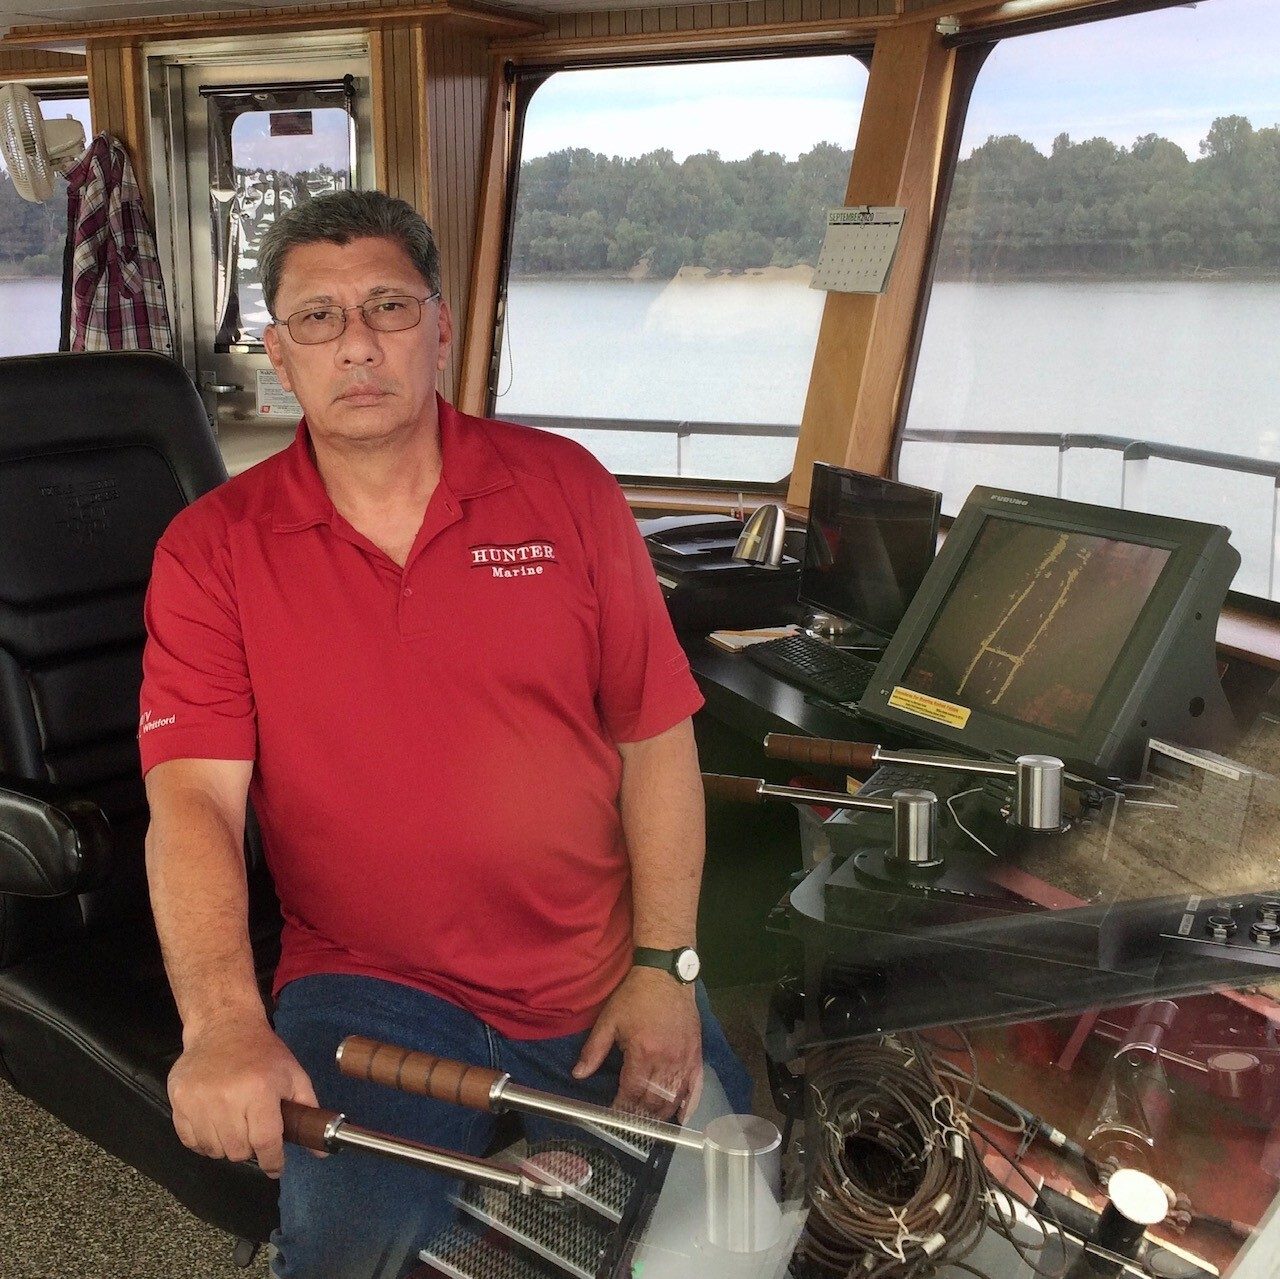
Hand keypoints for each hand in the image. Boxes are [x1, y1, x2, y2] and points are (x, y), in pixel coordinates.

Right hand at [167, 1013, 318, 1177]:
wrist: (223, 1026)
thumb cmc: (263, 1053)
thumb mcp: (293, 1075)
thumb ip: (307, 1111)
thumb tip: (321, 1150)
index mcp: (260, 1090)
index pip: (265, 1142)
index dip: (273, 1161)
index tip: (276, 1166)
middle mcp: (227, 1098)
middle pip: (238, 1151)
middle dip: (250, 1149)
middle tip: (253, 1132)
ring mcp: (198, 1100)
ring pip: (213, 1150)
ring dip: (226, 1146)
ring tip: (234, 1125)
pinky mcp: (178, 1101)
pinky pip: (190, 1141)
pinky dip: (203, 1141)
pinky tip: (214, 1124)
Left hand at [572, 967, 702, 1120]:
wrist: (666, 974)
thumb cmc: (634, 996)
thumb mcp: (609, 1020)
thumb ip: (593, 1050)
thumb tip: (577, 1075)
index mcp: (642, 1053)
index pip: (631, 1093)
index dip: (621, 1108)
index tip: (613, 1115)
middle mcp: (666, 1060)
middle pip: (653, 1100)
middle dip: (640, 1114)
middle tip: (629, 1120)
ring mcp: (684, 1059)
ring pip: (673, 1098)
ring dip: (660, 1113)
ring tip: (649, 1122)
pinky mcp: (696, 1054)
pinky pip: (696, 1087)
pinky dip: (689, 1105)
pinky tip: (682, 1118)